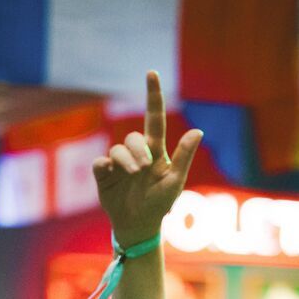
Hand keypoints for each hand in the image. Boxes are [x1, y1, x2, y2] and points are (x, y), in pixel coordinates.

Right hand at [91, 71, 203, 246]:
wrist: (138, 225)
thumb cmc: (160, 204)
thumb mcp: (175, 182)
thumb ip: (184, 157)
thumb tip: (198, 131)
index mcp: (156, 151)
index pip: (154, 118)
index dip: (153, 96)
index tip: (151, 73)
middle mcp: (137, 153)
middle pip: (134, 137)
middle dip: (138, 150)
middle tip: (143, 168)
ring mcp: (119, 164)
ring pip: (117, 149)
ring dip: (125, 160)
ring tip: (132, 175)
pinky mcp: (104, 175)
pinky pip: (100, 162)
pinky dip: (105, 166)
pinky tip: (110, 174)